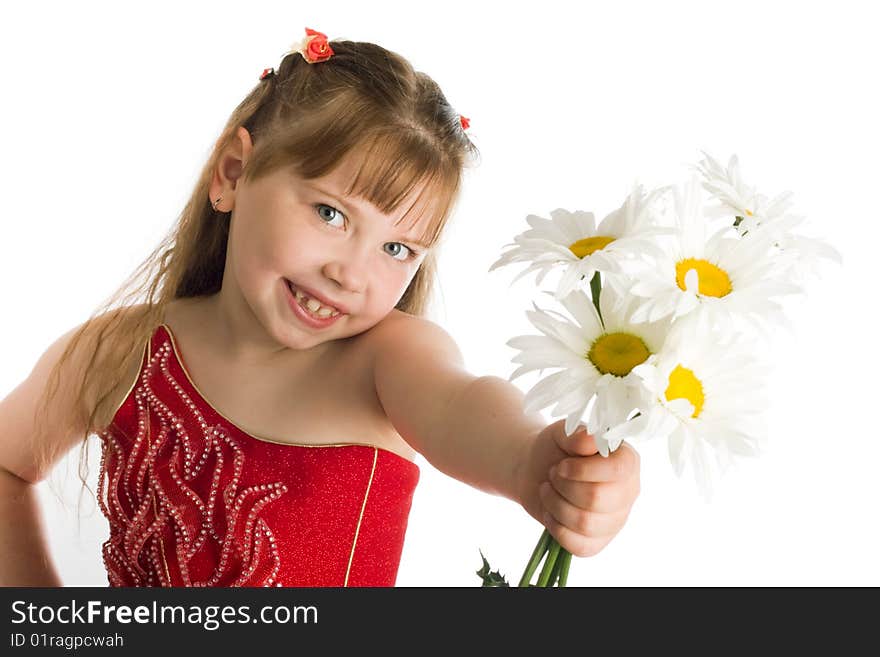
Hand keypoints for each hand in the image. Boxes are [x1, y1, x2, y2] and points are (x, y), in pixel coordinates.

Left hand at [517, 419, 639, 557]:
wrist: (535, 471)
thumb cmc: (555, 449)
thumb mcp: (562, 433)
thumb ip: (577, 435)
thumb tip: (590, 441)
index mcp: (627, 461)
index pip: (618, 470)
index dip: (583, 470)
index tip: (561, 466)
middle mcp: (627, 492)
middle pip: (597, 498)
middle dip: (564, 486)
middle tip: (553, 474)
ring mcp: (615, 520)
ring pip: (585, 523)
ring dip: (555, 504)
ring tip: (547, 490)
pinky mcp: (597, 542)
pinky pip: (578, 546)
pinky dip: (555, 527)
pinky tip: (550, 512)